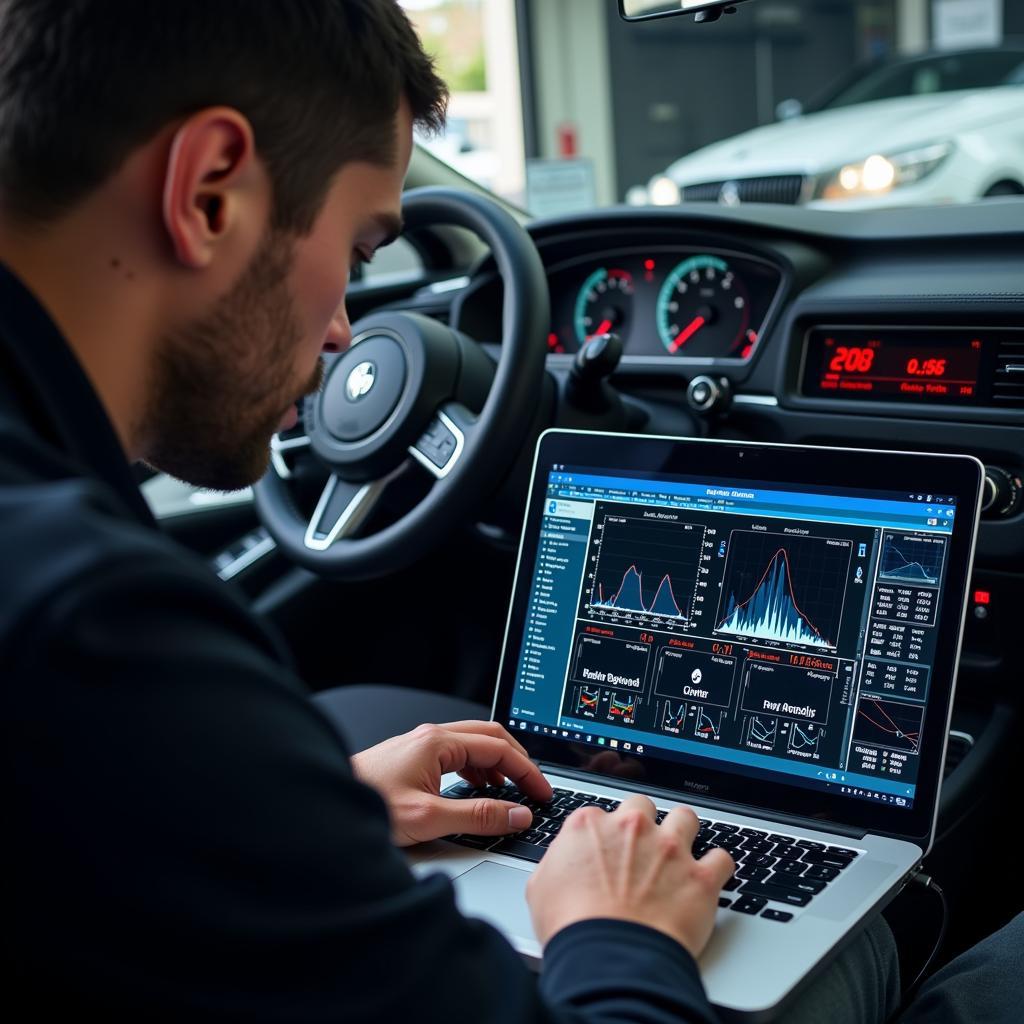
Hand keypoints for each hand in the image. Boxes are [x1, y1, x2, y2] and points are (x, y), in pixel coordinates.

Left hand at [350, 720, 552, 846]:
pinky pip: (457, 755)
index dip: (527, 770)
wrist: (325, 807)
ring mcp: (421, 745)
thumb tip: (516, 814)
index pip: (499, 747)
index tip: (542, 792)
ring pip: (473, 744)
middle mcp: (431, 737)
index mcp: (438, 742)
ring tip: (509, 793)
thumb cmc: (366, 806)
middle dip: (517, 762)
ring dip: (497, 766)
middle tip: (534, 788)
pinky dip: (477, 769)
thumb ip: (478, 816)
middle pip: (490, 737)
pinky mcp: (413, 758)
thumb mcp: (429, 818)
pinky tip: (477, 790)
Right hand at [526, 795, 733, 958]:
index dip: (604, 835)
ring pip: (685, 818)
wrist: (611, 960)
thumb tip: (562, 863)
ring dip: (683, 833)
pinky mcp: (700, 876)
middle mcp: (631, 828)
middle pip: (643, 807)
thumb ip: (556, 863)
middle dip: (644, 824)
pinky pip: (722, 858)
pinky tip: (710, 878)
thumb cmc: (573, 929)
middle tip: (641, 850)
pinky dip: (717, 868)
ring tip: (680, 854)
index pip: (601, 814)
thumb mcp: (541, 889)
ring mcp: (669, 849)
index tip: (607, 852)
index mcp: (589, 826)